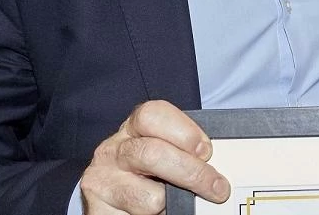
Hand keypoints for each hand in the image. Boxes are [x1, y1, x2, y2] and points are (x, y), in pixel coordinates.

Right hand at [81, 100, 231, 214]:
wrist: (115, 201)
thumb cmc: (149, 175)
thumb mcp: (166, 155)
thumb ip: (185, 153)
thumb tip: (220, 167)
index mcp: (133, 129)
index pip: (152, 115)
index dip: (184, 131)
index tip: (206, 151)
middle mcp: (113, 150)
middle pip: (152, 153)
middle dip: (192, 172)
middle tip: (217, 188)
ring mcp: (102, 180)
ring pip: (149, 196)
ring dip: (174, 204)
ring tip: (180, 204)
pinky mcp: (98, 209)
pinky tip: (158, 214)